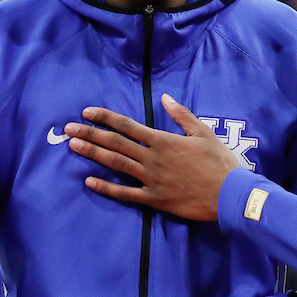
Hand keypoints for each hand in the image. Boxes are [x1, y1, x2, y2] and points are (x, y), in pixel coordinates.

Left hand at [63, 94, 238, 220]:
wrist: (229, 194)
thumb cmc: (219, 162)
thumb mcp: (203, 132)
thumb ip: (181, 115)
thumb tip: (164, 97)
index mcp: (163, 140)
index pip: (127, 126)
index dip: (105, 118)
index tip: (86, 113)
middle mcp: (152, 158)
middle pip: (115, 143)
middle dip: (89, 134)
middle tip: (67, 129)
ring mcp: (151, 179)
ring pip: (116, 164)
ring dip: (92, 155)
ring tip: (73, 147)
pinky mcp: (154, 199)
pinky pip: (126, 193)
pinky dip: (107, 188)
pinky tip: (89, 181)